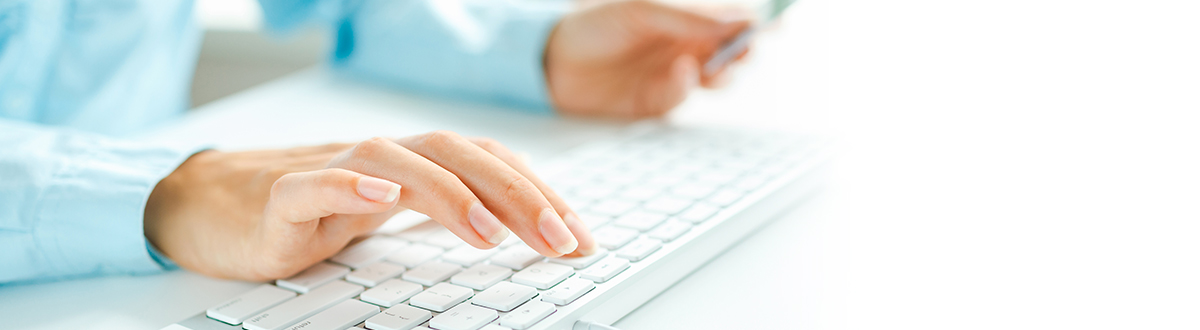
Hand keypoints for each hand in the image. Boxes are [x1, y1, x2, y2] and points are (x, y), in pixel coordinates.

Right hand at [144, 132, 595, 280]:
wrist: (208, 205)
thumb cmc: (306, 209)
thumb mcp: (389, 213)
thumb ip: (444, 210)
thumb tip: (520, 227)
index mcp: (413, 165)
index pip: (489, 164)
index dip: (539, 193)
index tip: (581, 237)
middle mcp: (381, 160)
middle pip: (459, 155)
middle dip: (518, 195)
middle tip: (562, 241)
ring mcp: (330, 172)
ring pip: (397, 161)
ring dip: (450, 193)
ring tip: (492, 234)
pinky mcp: (280, 199)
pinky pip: (313, 183)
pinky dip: (348, 184)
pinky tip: (381, 197)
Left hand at [545, 0, 751, 117]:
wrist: (553, 62)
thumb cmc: (594, 24)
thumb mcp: (641, 9)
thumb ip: (689, 14)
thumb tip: (737, 18)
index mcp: (687, 12)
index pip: (733, 12)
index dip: (758, 17)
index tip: (776, 22)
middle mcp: (688, 40)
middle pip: (736, 45)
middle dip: (746, 47)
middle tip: (746, 47)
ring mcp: (677, 70)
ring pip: (720, 76)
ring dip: (725, 70)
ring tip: (716, 63)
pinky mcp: (661, 99)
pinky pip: (686, 96)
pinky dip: (687, 85)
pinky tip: (680, 73)